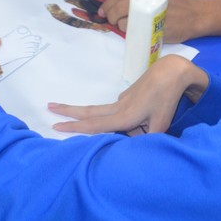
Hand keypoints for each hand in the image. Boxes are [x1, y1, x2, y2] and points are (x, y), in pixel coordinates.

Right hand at [49, 55, 206, 135]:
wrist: (171, 72)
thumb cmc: (167, 99)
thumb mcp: (162, 124)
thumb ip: (149, 139)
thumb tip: (137, 148)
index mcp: (124, 116)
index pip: (95, 125)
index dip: (75, 128)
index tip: (56, 126)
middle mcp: (119, 107)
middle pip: (89, 111)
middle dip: (68, 110)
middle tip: (48, 106)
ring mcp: (123, 100)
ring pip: (100, 110)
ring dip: (84, 113)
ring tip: (65, 108)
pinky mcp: (129, 96)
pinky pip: (117, 111)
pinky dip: (114, 117)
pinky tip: (139, 116)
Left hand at [99, 0, 199, 42]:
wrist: (194, 15)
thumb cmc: (176, 4)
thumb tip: (118, 2)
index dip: (108, 3)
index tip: (102, 11)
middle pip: (119, 7)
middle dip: (110, 15)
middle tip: (109, 19)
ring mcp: (150, 14)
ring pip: (124, 21)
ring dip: (119, 25)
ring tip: (122, 26)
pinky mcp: (154, 28)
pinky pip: (134, 31)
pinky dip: (128, 32)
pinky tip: (130, 31)